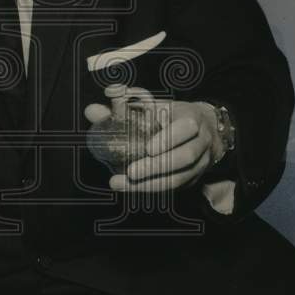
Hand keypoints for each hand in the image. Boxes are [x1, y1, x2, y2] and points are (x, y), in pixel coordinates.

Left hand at [84, 97, 224, 192]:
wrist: (203, 129)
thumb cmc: (170, 115)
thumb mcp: (152, 105)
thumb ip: (120, 108)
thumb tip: (92, 111)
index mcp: (192, 117)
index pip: (187, 127)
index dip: (169, 139)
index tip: (148, 148)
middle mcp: (201, 141)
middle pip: (185, 157)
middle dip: (156, 167)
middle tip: (131, 172)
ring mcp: (201, 162)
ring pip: (180, 177)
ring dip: (151, 183)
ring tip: (123, 183)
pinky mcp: (194, 178)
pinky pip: (175, 188)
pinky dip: (151, 189)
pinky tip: (130, 188)